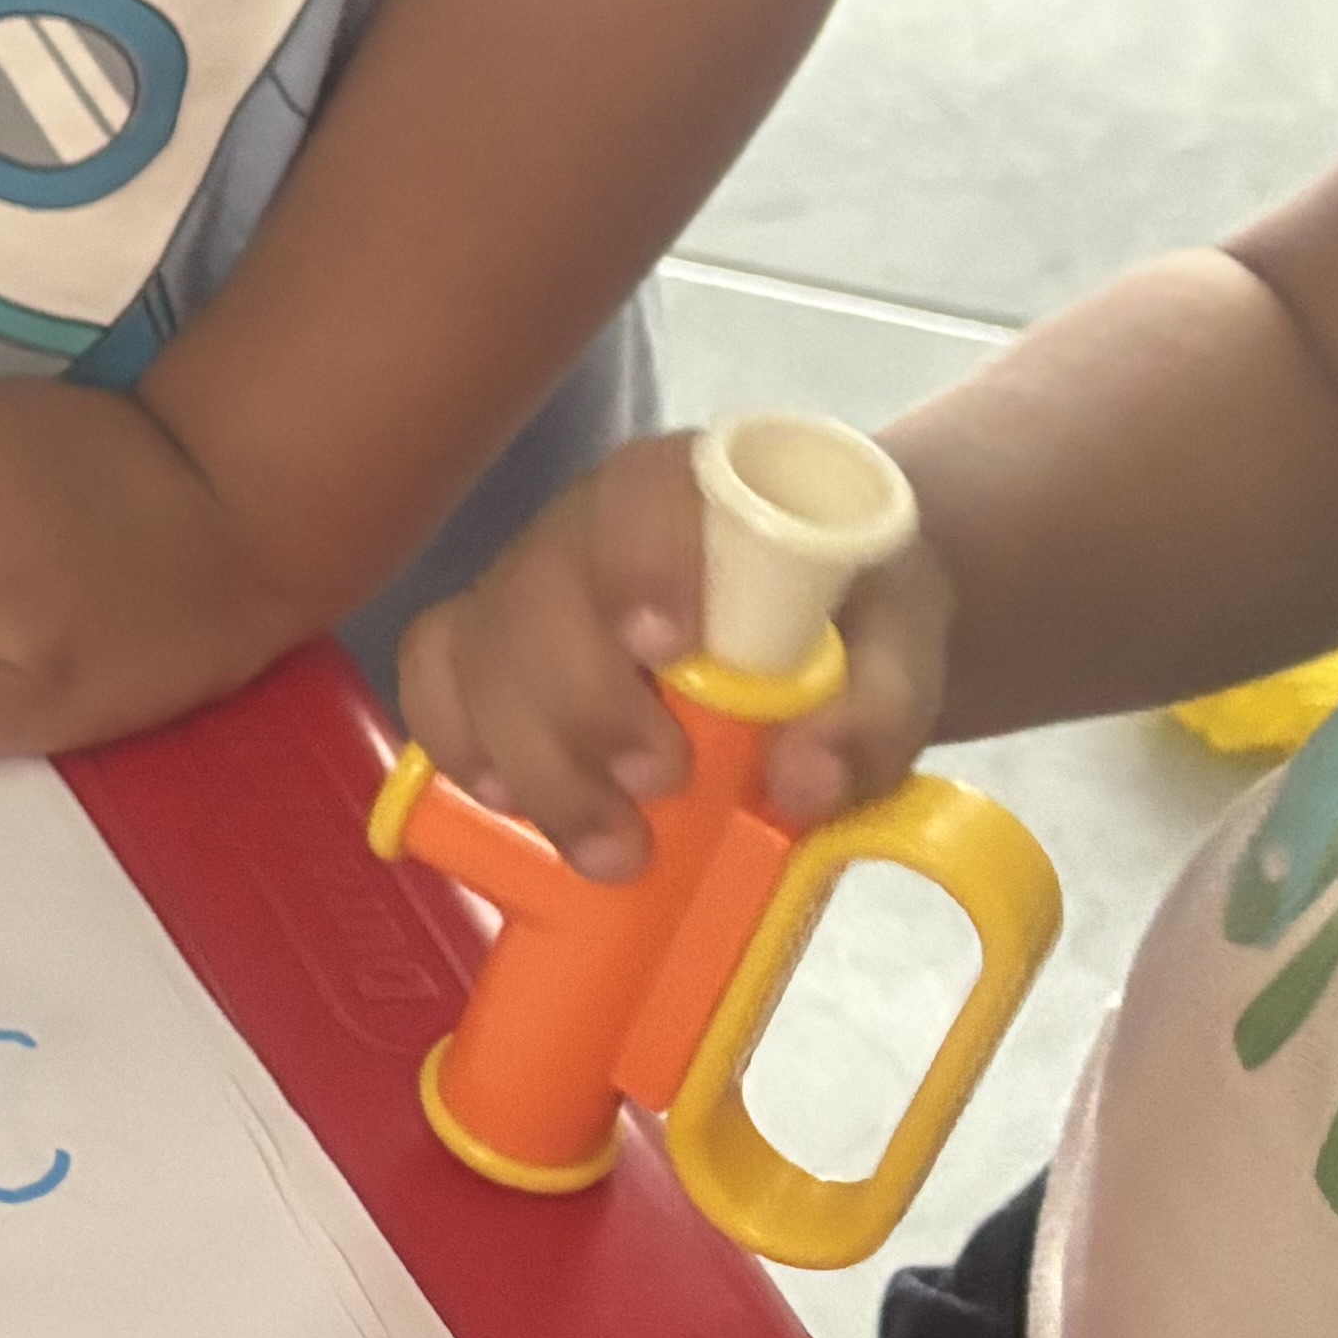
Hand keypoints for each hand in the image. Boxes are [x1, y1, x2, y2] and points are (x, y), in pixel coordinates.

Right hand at [395, 431, 956, 874]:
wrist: (825, 610)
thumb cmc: (855, 612)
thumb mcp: (905, 645)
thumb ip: (878, 705)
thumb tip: (802, 783)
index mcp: (695, 490)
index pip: (641, 493)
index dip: (639, 564)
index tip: (669, 649)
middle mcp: (589, 526)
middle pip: (537, 594)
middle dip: (582, 704)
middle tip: (661, 784)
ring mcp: (529, 584)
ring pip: (476, 650)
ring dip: (531, 759)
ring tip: (612, 848)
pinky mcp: (495, 645)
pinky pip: (433, 676)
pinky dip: (456, 741)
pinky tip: (511, 802)